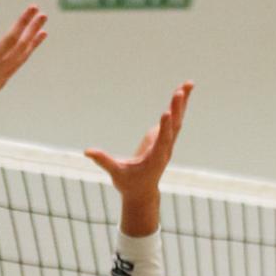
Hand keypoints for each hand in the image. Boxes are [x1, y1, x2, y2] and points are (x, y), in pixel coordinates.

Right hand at [86, 81, 191, 231]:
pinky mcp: (166, 137)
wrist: (142, 192)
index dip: (165, 128)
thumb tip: (86, 151)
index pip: (161, 142)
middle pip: (174, 128)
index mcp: (155, 159)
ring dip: (183, 103)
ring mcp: (167, 143)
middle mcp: (165, 149)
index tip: (167, 113)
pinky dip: (180, 104)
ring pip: (178, 120)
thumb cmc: (128, 184)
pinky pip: (175, 119)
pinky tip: (184, 89)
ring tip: (188, 83)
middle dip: (176, 110)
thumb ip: (103, 162)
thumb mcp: (116, 174)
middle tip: (180, 92)